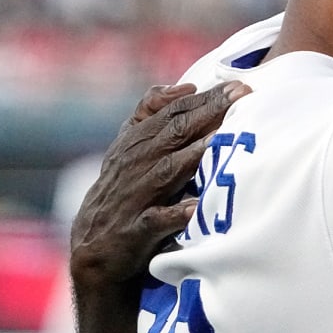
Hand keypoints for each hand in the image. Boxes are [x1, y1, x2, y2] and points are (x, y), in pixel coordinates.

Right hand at [69, 81, 248, 286]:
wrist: (90, 246)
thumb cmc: (120, 190)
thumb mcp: (127, 147)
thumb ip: (151, 112)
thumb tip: (187, 86)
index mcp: (134, 141)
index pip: (173, 113)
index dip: (205, 98)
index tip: (238, 86)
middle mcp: (134, 163)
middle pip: (175, 133)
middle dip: (209, 113)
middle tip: (242, 97)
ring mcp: (134, 196)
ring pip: (167, 170)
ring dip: (194, 155)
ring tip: (222, 140)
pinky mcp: (135, 229)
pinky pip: (157, 219)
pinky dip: (177, 214)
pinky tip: (198, 207)